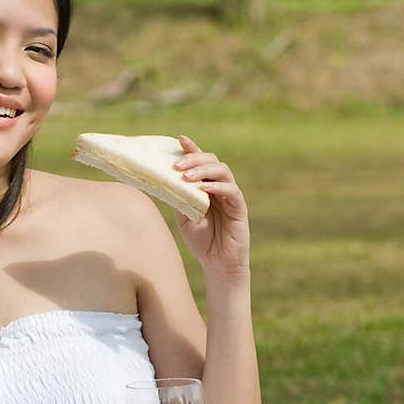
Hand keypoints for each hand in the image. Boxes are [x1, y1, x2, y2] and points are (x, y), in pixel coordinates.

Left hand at [173, 134, 249, 279]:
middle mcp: (220, 187)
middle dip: (194, 158)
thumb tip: (164, 181)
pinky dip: (217, 187)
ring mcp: (231, 196)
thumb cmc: (202, 241)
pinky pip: (231, 191)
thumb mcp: (184, 217)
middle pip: (212, 161)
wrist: (217, 263)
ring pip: (223, 172)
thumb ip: (180, 199)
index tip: (180, 139)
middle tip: (178, 165)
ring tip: (187, 176)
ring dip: (203, 171)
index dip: (192, 149)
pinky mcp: (239, 208)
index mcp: (207, 186)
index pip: (201, 162)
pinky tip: (204, 189)